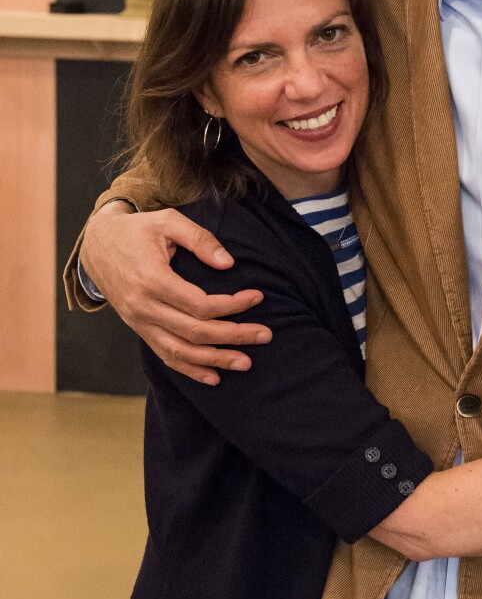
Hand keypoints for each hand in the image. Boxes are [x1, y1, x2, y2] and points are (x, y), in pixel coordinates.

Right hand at [80, 203, 271, 383]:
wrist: (97, 246)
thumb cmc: (137, 230)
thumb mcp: (168, 221)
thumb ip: (200, 239)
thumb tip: (228, 263)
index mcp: (153, 280)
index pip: (201, 304)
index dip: (233, 305)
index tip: (257, 298)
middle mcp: (144, 307)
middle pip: (196, 332)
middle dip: (234, 336)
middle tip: (266, 335)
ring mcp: (139, 323)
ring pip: (181, 351)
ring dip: (216, 360)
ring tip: (246, 363)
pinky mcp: (139, 329)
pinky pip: (165, 356)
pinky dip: (189, 370)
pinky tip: (213, 377)